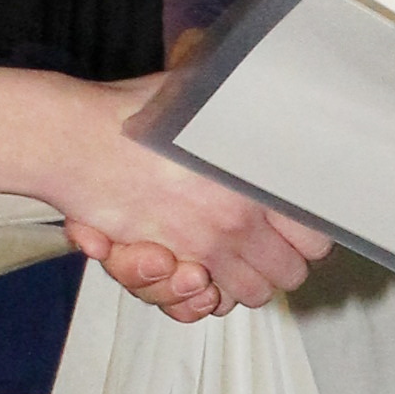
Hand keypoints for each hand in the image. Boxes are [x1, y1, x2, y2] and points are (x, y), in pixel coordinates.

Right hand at [50, 75, 322, 316]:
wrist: (78, 141)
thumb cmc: (136, 115)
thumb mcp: (203, 98)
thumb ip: (242, 103)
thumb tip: (276, 88)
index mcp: (254, 183)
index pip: (316, 238)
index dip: (309, 237)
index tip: (296, 227)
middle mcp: (234, 224)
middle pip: (289, 275)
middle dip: (280, 264)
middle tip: (265, 244)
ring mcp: (200, 252)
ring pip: (251, 295)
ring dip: (243, 282)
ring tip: (230, 259)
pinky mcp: (164, 270)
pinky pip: (202, 306)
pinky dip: (202, 299)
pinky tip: (196, 275)